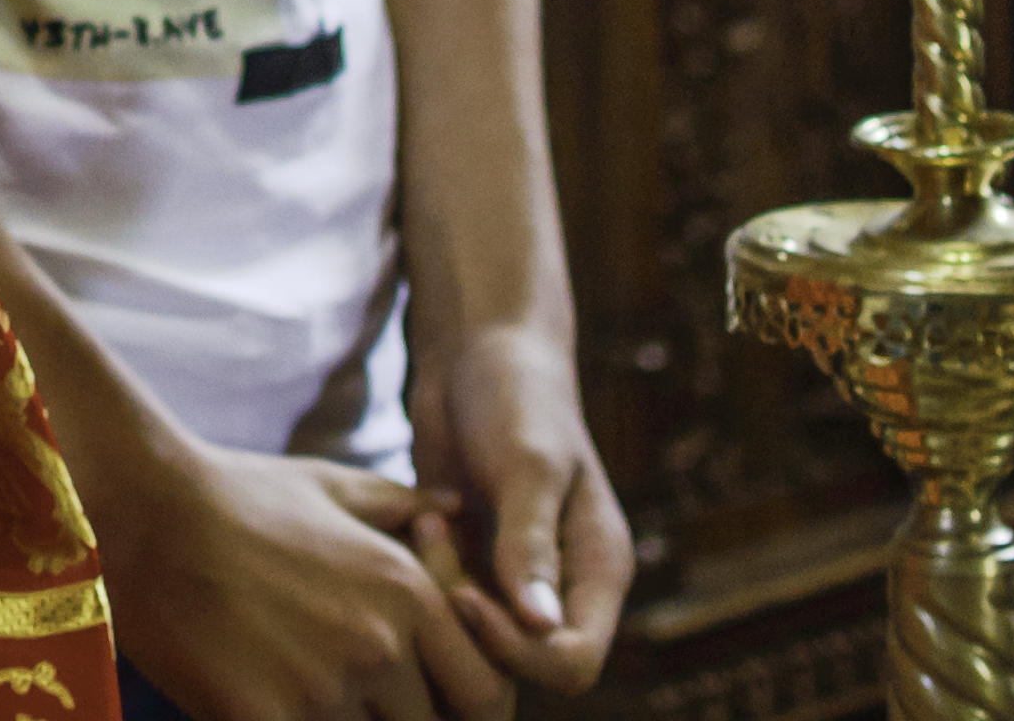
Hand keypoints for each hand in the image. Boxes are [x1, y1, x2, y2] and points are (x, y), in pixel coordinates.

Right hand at [100, 427, 511, 720]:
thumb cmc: (236, 495)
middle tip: (361, 702)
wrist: (142, 510)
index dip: (469, 712)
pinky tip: (266, 707)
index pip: (490, 696)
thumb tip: (455, 513)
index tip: (433, 706)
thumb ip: (404, 504)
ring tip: (309, 695)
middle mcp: (381, 646)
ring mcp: (324, 689)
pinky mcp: (264, 718)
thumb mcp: (330, 485)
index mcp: (409, 593)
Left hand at [405, 321, 633, 688]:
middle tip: (434, 540)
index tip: (462, 594)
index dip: (517, 650)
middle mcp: (561, 587)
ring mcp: (513, 578)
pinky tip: (415, 514)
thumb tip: (540, 624)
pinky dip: (420, 571)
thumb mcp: (529, 461)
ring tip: (426, 517)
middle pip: (517, 663)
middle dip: (464, 619)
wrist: (479, 350)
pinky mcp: (470, 561)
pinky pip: (441, 602)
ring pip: (471, 636)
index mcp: (597, 571)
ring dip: (437, 588)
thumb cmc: (519, 393)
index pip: (572, 662)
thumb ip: (531, 541)